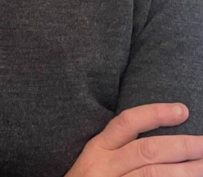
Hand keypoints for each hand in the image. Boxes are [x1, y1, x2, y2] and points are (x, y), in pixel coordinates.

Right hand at [66, 103, 202, 176]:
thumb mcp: (96, 161)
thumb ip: (119, 148)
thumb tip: (162, 141)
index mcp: (97, 148)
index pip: (128, 122)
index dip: (156, 113)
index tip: (184, 110)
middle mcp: (104, 166)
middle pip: (148, 150)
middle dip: (182, 146)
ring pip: (154, 175)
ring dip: (184, 172)